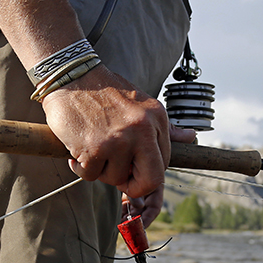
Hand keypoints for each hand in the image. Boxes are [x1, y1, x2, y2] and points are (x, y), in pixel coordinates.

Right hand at [40, 64, 170, 198]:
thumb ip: (165, 127)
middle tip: (118, 176)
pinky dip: (81, 167)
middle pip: (150, 181)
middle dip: (134, 186)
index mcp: (157, 119)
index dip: (146, 173)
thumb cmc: (104, 91)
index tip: (131, 168)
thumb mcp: (142, 104)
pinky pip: (90, 175)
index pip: (164, 164)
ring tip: (92, 148)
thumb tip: (190, 138)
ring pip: (115, 178)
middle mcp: (142, 130)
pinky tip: (78, 148)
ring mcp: (118, 140)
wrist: (71, 76)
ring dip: (100, 170)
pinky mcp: (94, 148)